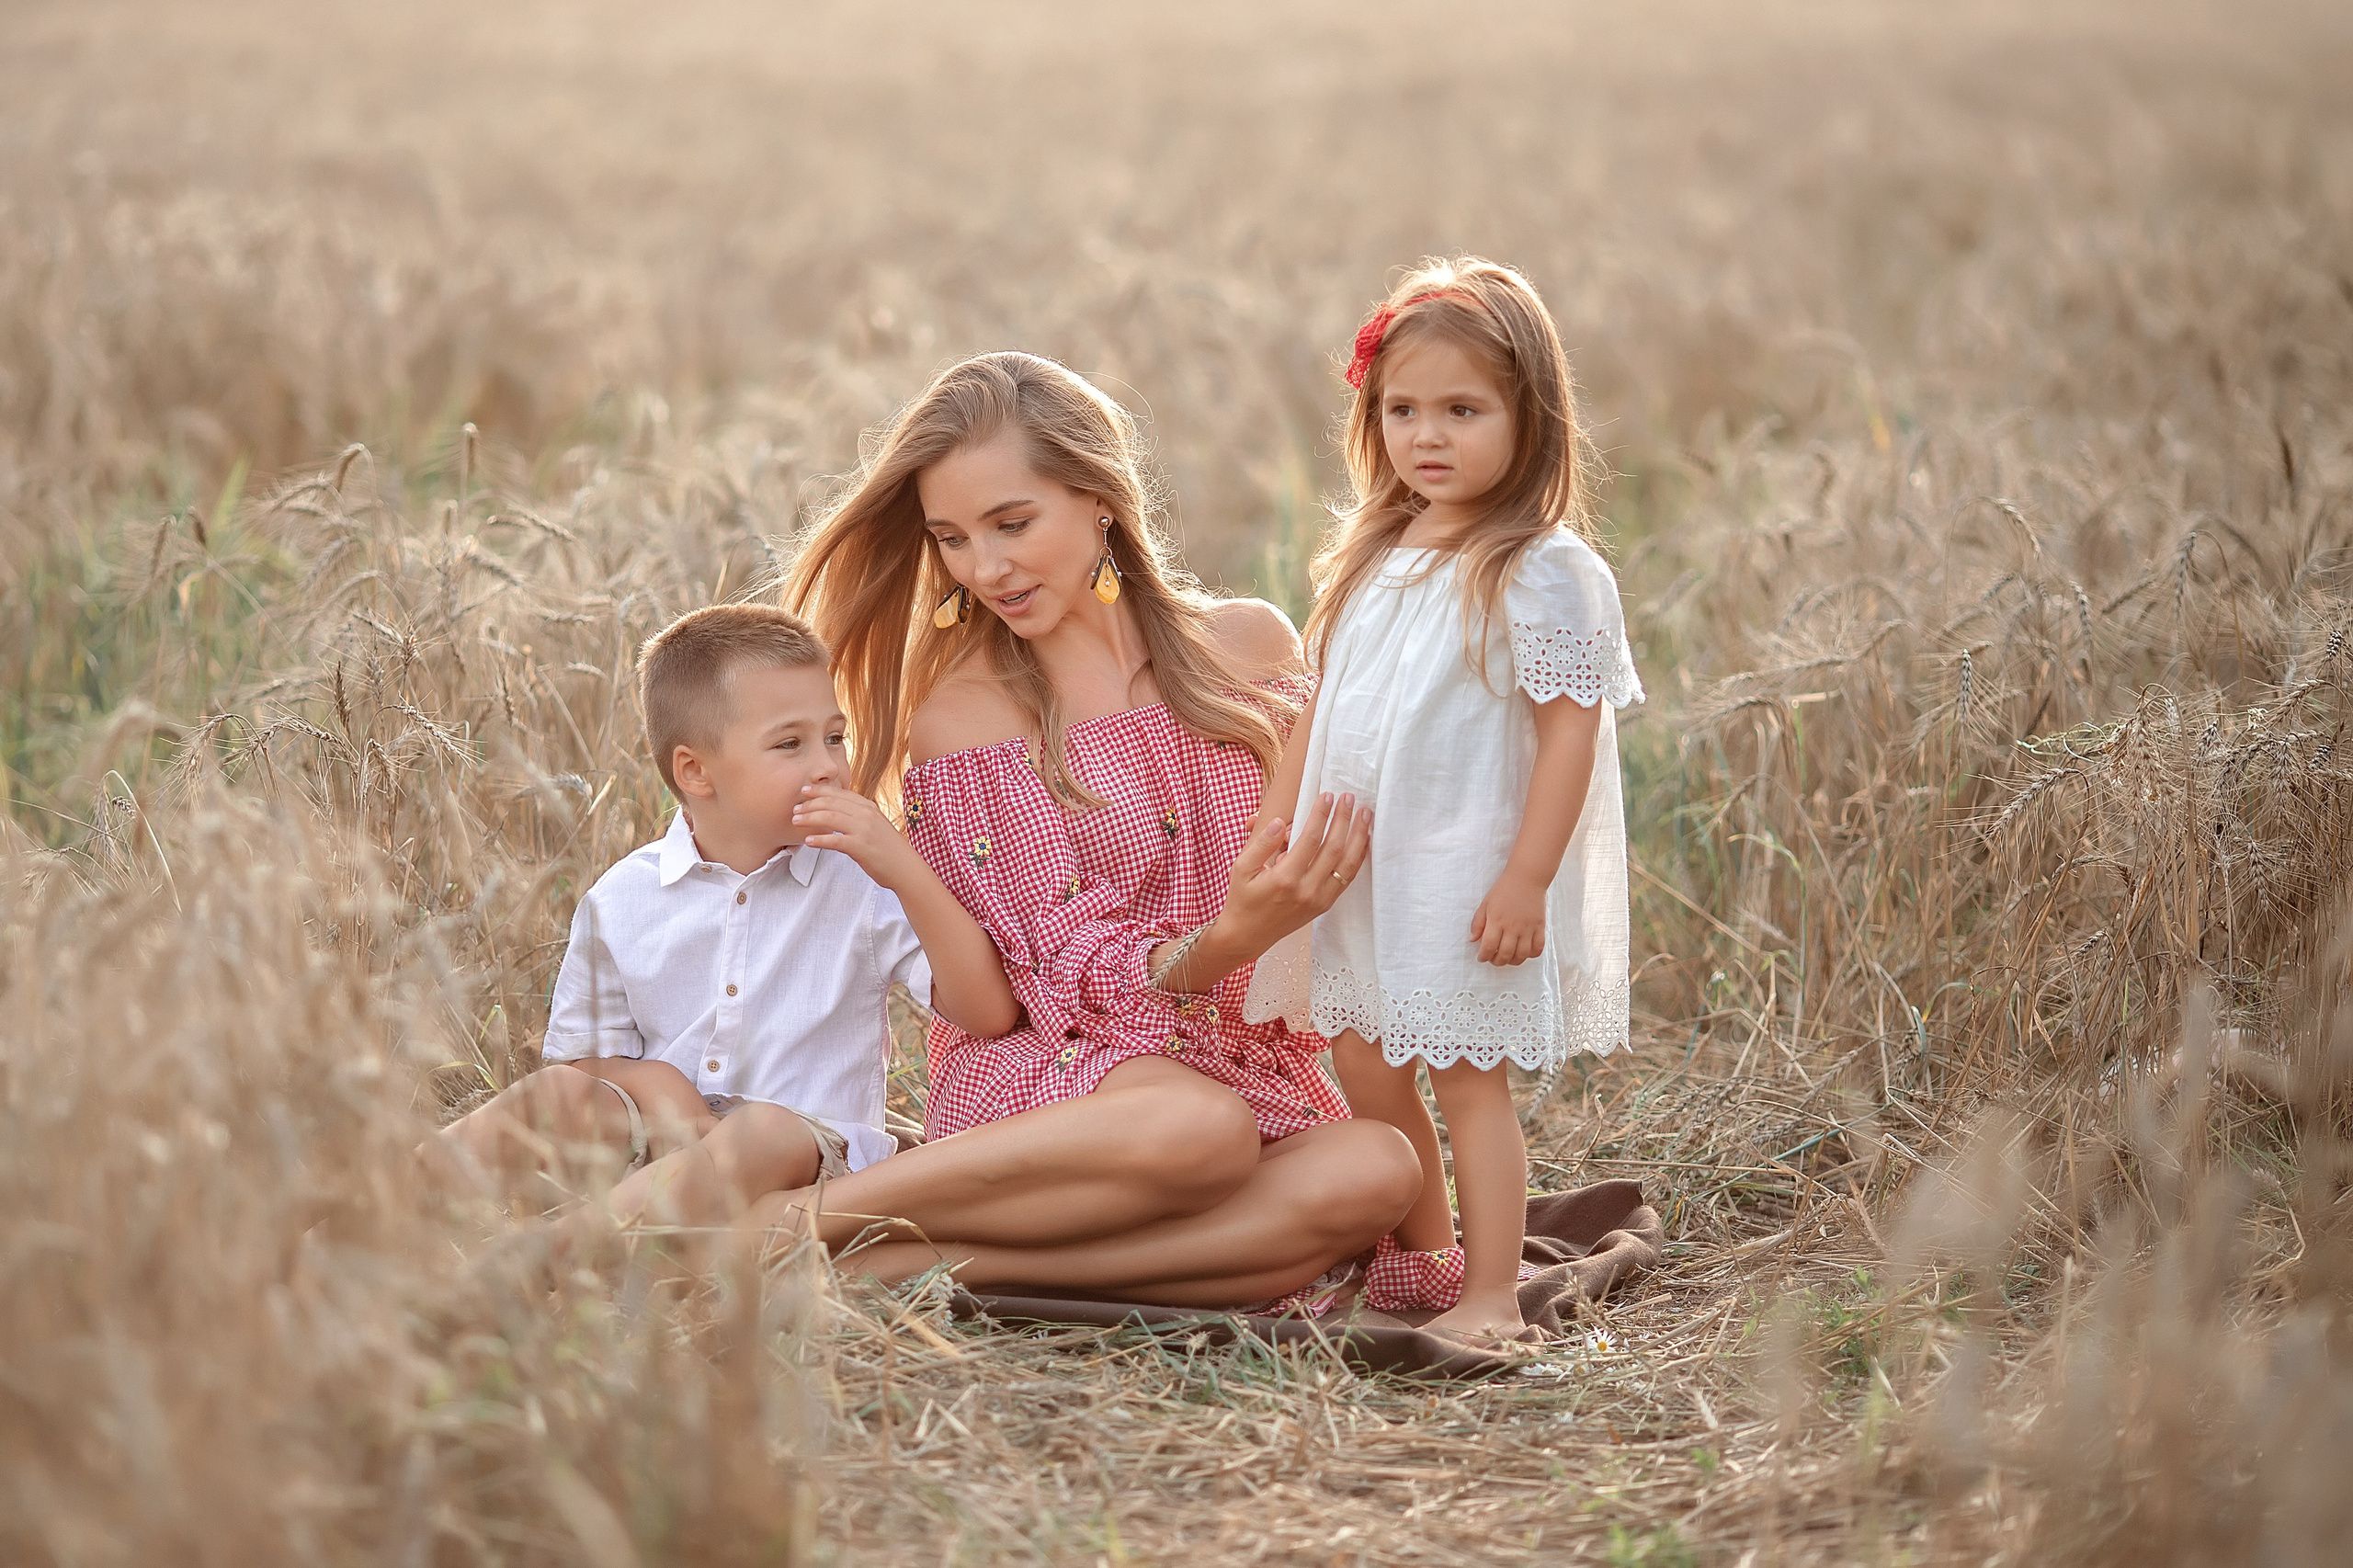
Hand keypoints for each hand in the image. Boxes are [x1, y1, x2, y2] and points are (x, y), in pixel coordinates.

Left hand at [791, 784, 921, 888]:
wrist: (906, 867)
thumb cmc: (889, 849)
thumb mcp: (875, 825)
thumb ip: (858, 816)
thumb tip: (837, 813)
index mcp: (868, 807)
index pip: (839, 794)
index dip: (820, 790)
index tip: (805, 790)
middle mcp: (865, 814)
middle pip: (831, 803)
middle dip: (810, 804)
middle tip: (795, 809)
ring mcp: (863, 830)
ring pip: (830, 817)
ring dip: (810, 818)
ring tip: (796, 822)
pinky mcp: (861, 847)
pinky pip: (835, 840)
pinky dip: (820, 839)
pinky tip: (808, 841)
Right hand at [1210, 790, 1370, 955]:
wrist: (1247, 935)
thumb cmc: (1242, 898)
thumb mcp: (1241, 868)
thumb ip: (1261, 844)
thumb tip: (1278, 823)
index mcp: (1284, 878)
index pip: (1310, 839)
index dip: (1321, 815)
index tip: (1327, 795)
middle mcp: (1306, 890)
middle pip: (1333, 848)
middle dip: (1343, 820)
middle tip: (1349, 797)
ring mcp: (1319, 899)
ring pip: (1347, 864)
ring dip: (1358, 837)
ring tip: (1365, 815)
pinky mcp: (1325, 905)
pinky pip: (1347, 879)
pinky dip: (1358, 858)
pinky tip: (1362, 841)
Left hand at [1471, 870, 1546, 965]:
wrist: (1526, 877)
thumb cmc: (1504, 889)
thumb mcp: (1485, 903)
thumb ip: (1478, 923)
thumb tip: (1472, 940)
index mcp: (1497, 920)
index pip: (1489, 946)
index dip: (1484, 956)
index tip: (1481, 957)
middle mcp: (1513, 927)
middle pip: (1505, 954)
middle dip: (1497, 962)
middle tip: (1493, 959)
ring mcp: (1528, 928)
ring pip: (1522, 955)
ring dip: (1513, 961)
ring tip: (1508, 958)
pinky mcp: (1540, 926)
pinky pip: (1538, 948)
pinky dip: (1531, 955)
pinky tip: (1524, 952)